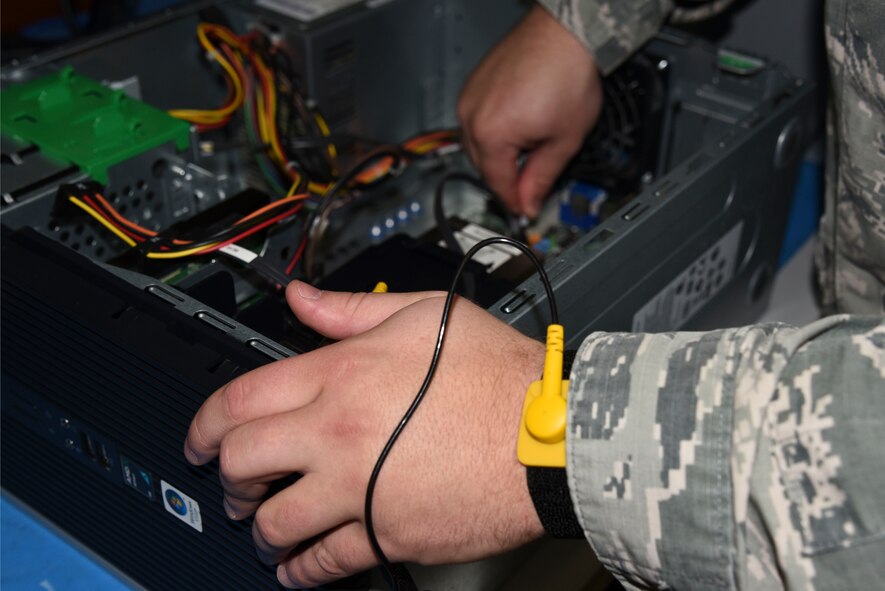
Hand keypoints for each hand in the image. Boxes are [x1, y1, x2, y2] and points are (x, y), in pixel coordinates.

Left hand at [184, 281, 545, 587]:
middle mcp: (337, 434)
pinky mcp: (386, 533)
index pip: (240, 400)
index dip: (204, 422)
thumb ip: (349, 308)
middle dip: (225, 475)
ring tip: (262, 525)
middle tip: (232, 481)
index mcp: (339, 375)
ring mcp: (358, 490)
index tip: (199, 436)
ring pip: (274, 522)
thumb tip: (299, 298)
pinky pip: (326, 562)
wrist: (550, 432)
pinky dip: (301, 570)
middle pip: (241, 463)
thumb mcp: (422, 314)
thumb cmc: (496, 373)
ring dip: (258, 526)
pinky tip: (297, 568)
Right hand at [458, 3, 602, 216]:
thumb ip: (543, 177)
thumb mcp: (564, 140)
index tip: (526, 209)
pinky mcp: (473, 85)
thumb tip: (529, 202)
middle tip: (532, 181)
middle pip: (484, 166)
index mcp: (491, 134)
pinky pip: (477, 121)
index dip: (516, 201)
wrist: (565, 32)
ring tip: (529, 145)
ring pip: (478, 145)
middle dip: (507, 177)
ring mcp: (469, 98)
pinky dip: (495, 131)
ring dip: (499, 154)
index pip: (498, 183)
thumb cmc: (567, 73)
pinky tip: (518, 125)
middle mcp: (471, 116)